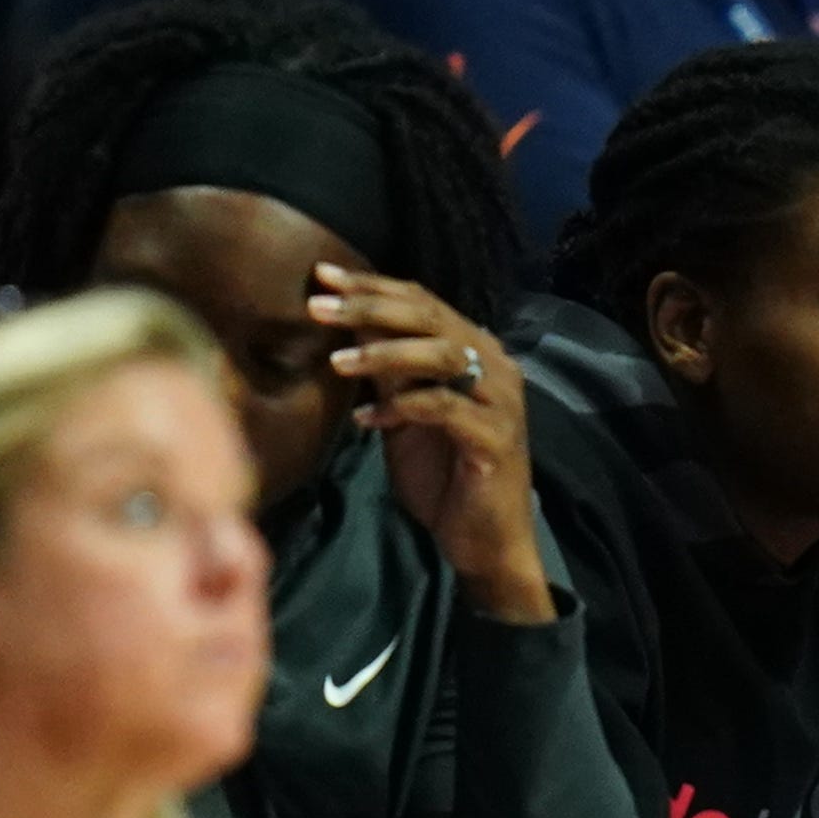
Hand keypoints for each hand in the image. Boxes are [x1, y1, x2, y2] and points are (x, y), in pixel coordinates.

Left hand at [314, 266, 545, 622]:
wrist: (484, 542)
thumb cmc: (445, 477)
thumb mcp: (405, 413)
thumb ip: (388, 370)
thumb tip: (347, 322)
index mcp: (476, 353)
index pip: (422, 302)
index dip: (372, 286)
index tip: (322, 275)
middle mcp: (496, 367)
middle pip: (431, 317)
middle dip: (370, 307)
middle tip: (318, 306)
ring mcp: (501, 402)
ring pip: (443, 355)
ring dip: (385, 353)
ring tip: (338, 363)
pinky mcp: (496, 438)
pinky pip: (444, 408)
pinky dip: (402, 408)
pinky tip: (366, 422)